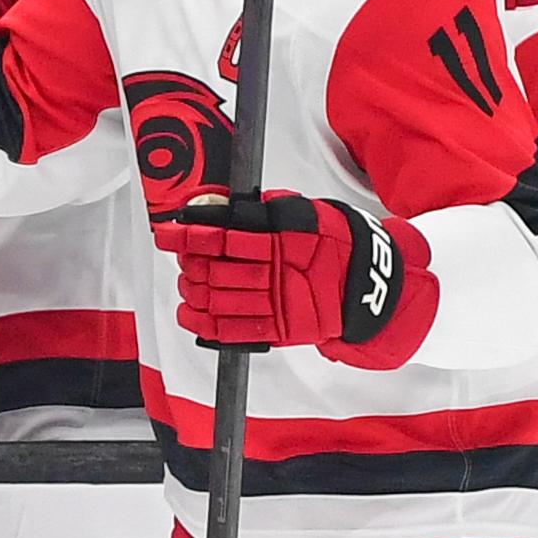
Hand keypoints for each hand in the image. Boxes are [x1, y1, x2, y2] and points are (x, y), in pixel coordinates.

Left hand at [168, 190, 427, 362]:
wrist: (369, 286)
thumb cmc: (338, 245)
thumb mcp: (309, 215)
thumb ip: (271, 211)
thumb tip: (229, 206)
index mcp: (281, 240)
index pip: (223, 237)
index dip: (190, 236)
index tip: (168, 233)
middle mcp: (276, 273)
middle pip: (216, 270)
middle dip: (191, 265)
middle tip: (181, 260)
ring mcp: (277, 304)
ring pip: (219, 300)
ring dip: (193, 293)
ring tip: (186, 285)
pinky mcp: (280, 330)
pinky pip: (235, 331)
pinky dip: (206, 325)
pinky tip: (190, 315)